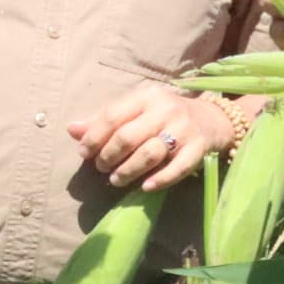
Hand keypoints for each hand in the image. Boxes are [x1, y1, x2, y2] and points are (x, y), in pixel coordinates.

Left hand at [70, 85, 238, 189]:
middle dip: (109, 156)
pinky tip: (145, 187)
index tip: (84, 153)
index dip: (94, 137)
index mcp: (146, 96)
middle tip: (101, 168)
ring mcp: (184, 129)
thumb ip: (104, 120)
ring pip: (150, 154)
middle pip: (128, 137)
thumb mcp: (136, 110)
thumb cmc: (164, 116)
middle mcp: (166, 110)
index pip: (112, 116)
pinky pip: (178, 168)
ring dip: (128, 171)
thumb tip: (72, 130)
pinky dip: (160, 180)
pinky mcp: (199, 148)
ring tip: (117, 180)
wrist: (211, 119)